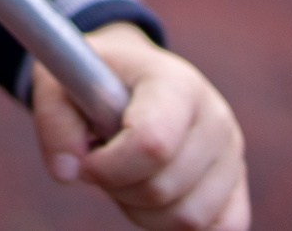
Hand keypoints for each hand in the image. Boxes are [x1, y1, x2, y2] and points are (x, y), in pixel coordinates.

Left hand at [33, 23, 249, 229]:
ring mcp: (232, 153)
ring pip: (188, 218)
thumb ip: (55, 122)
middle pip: (164, 188)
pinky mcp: (237, 184)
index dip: (110, 167)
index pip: (153, 144)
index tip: (87, 159)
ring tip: (128, 176)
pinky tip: (153, 199)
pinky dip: (176, 225)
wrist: (132, 76)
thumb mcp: (60, 84)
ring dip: (143, 211)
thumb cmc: (95, 80)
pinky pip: (218, 229)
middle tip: (105, 163)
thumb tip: (68, 172)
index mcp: (176, 82)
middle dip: (119, 188)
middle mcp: (215, 116)